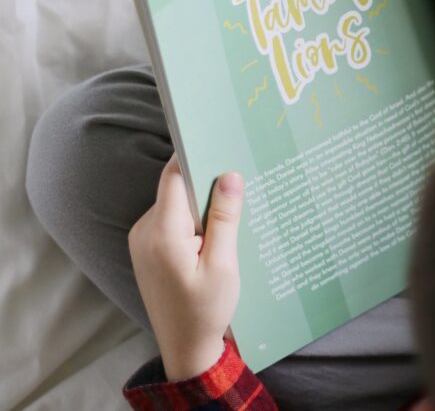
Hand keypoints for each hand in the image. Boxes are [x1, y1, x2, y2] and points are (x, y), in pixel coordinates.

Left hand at [128, 154, 243, 380]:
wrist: (184, 348)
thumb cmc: (206, 310)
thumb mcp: (223, 265)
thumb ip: (224, 218)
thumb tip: (230, 175)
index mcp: (163, 234)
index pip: (174, 178)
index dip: (194, 156)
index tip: (217, 142)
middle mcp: (145, 231)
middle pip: (175, 189)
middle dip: (205, 183)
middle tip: (237, 182)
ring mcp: (142, 239)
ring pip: (174, 203)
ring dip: (199, 204)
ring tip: (230, 213)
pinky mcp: (146, 247)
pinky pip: (170, 218)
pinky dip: (190, 218)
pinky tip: (212, 233)